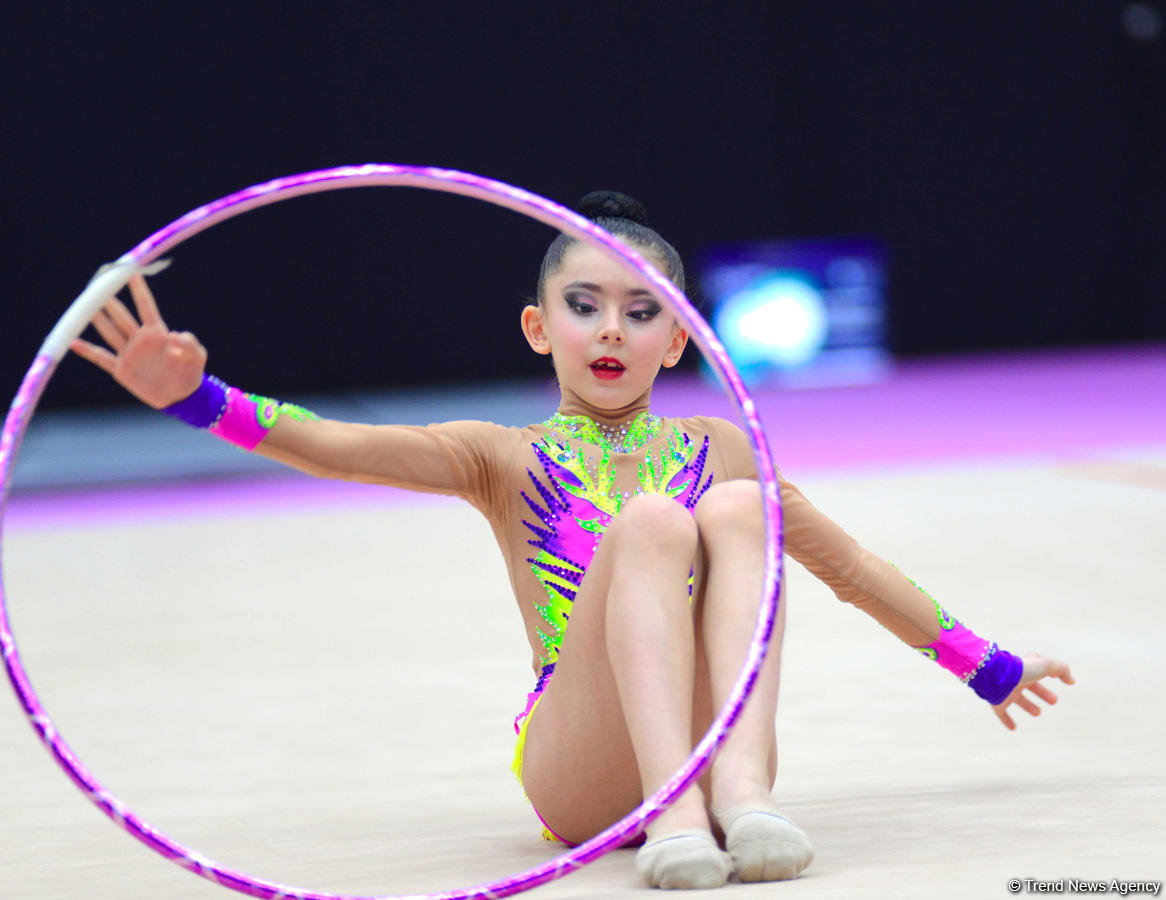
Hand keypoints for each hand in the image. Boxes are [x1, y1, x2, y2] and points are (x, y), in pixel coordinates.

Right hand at [70, 273, 206, 408]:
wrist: (182, 397)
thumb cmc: (191, 373)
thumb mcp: (197, 356)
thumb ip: (189, 343)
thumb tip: (174, 335)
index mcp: (157, 333)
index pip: (145, 306)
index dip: (138, 288)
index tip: (129, 270)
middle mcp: (139, 340)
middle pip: (121, 316)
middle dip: (110, 299)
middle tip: (98, 282)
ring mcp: (129, 354)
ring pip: (109, 332)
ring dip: (97, 319)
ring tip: (84, 304)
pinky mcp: (121, 370)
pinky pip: (100, 357)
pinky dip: (87, 350)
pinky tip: (72, 341)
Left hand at [992, 653, 1074, 729]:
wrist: (995, 676)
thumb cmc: (1022, 669)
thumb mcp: (1046, 665)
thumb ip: (1062, 669)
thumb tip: (1071, 681)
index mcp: (1026, 669)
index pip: (1037, 668)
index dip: (1048, 672)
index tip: (1056, 677)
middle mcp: (1015, 679)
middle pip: (1029, 686)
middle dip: (1041, 692)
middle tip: (1054, 701)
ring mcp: (1005, 691)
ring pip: (1017, 699)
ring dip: (1027, 705)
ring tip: (1038, 713)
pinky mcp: (997, 702)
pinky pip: (1001, 712)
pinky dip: (1007, 720)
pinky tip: (1013, 728)